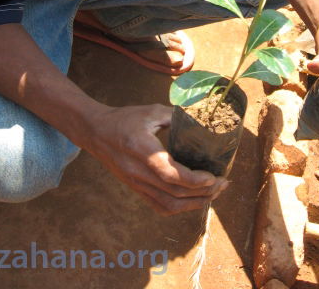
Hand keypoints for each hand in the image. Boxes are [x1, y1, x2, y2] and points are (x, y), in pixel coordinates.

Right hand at [86, 103, 227, 215]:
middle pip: (174, 193)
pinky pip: (158, 206)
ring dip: (194, 203)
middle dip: (203, 192)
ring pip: (168, 204)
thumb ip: (175, 116)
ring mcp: (135, 183)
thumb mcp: (150, 111)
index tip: (214, 177)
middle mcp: (138, 171)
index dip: (194, 180)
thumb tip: (200, 118)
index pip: (170, 173)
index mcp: (142, 149)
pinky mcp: (135, 188)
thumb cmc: (124, 119)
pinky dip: (179, 208)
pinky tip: (193, 201)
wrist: (95, 132)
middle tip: (223, 184)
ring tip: (213, 194)